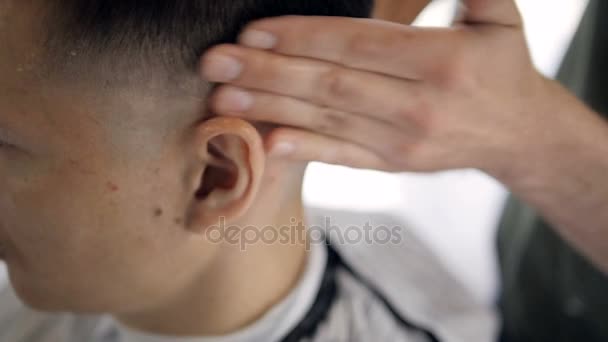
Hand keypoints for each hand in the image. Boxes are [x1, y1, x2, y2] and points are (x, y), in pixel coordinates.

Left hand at [200, 0, 588, 176]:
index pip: (358, 45)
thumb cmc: (502, 65)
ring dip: (270, 109)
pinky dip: (304, 150)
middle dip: (268, 72)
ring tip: (221, 100)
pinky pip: (343, 157)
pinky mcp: (394, 164)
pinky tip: (267, 142)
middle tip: (215, 63)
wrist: (519, 134)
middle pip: (331, 85)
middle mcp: (419, 107)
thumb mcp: (498, 16)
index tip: (253, 31)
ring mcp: (403, 142)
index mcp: (442, 63)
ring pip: (327, 121)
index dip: (302, 37)